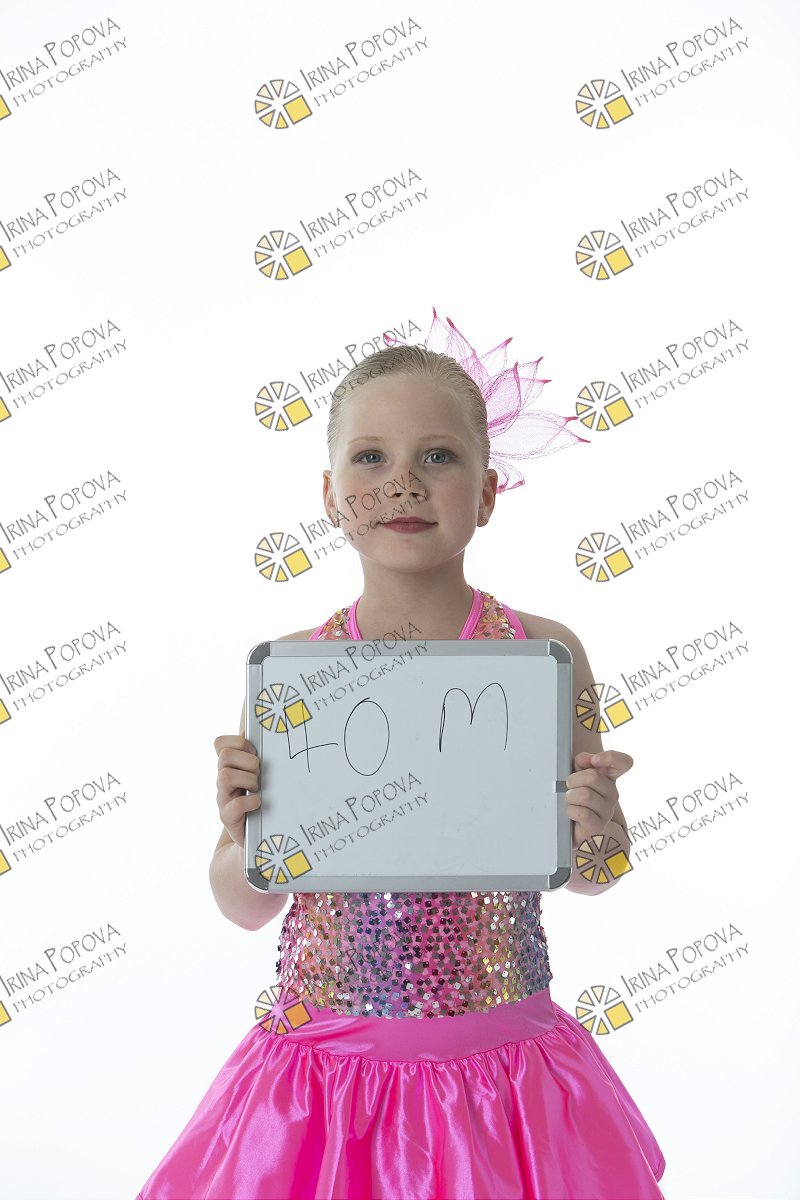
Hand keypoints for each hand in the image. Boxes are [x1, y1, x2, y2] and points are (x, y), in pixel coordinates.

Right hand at [214, 733, 260, 848]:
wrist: (260, 835)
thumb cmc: (261, 798)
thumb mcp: (258, 773)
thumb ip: (253, 753)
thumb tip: (248, 728)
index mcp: (229, 766)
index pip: (220, 743)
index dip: (239, 743)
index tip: (254, 753)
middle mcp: (222, 780)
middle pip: (224, 756)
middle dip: (247, 761)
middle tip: (259, 773)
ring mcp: (223, 798)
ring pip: (225, 775)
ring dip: (248, 780)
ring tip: (258, 788)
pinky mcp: (228, 818)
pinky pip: (234, 804)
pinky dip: (250, 801)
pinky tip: (258, 803)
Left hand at [566, 749, 632, 848]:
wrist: (569, 824)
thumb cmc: (574, 796)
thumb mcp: (576, 773)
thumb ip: (582, 761)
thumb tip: (587, 759)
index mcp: (609, 778)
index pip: (624, 762)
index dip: (611, 758)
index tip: (594, 760)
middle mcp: (612, 793)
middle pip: (593, 777)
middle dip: (573, 780)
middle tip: (569, 786)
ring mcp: (607, 811)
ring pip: (585, 795)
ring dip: (570, 796)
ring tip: (570, 800)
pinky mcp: (598, 826)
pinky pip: (583, 813)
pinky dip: (571, 810)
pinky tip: (572, 812)